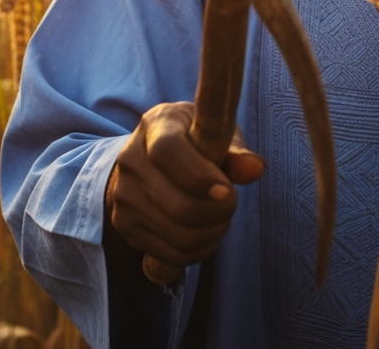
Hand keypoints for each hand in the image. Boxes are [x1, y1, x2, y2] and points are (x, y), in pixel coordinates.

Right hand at [104, 101, 263, 273]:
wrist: (149, 156)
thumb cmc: (193, 140)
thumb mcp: (214, 132)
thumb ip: (235, 152)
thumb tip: (255, 169)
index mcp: (155, 125)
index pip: (167, 152)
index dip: (200, 176)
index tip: (228, 189)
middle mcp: (130, 159)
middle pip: (178, 205)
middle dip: (219, 212)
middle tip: (231, 203)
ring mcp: (123, 195)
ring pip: (179, 236)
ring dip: (213, 234)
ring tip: (221, 218)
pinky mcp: (125, 225)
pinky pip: (171, 255)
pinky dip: (199, 251)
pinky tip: (207, 235)